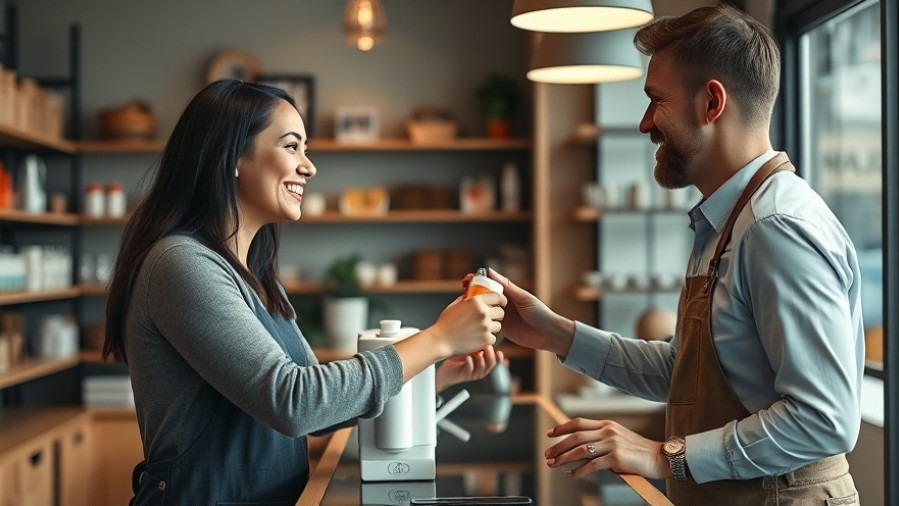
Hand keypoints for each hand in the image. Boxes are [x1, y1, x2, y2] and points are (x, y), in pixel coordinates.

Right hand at [428, 292, 505, 356]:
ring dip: (492, 328)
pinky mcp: (486, 339)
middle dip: (496, 315)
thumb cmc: (445, 323)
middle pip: (501, 312)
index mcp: (476, 301)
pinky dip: (487, 339)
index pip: (497, 297)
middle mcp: (483, 312)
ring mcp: (485, 326)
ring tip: (480, 330)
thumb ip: (467, 298)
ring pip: (498, 326)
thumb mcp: (455, 305)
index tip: (500, 303)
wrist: (441, 340)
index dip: (500, 300)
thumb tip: (473, 294)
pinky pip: (493, 338)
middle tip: (489, 319)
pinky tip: (478, 338)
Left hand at [435, 346, 504, 392]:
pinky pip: (469, 369)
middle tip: (487, 346)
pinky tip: (468, 357)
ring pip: (482, 367)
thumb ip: (478, 344)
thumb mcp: (470, 349)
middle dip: (490, 355)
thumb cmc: (459, 357)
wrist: (447, 369)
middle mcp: (480, 369)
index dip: (499, 358)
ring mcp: (473, 373)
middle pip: (491, 364)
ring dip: (481, 359)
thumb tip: (484, 331)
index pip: (496, 361)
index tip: (499, 351)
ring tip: (478, 352)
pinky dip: (470, 363)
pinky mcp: (464, 374)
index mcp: (484, 363)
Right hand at [463, 268, 573, 356]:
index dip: (477, 281)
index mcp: (508, 294)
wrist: (548, 334)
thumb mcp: (523, 298)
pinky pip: (487, 326)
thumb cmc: (539, 313)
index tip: (466, 280)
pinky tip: (469, 323)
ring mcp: (501, 318)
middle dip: (471, 295)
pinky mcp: (501, 331)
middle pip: (483, 298)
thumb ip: (507, 286)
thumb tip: (490, 271)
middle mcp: (503, 305)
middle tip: (460, 294)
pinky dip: (479, 324)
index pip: (489, 285)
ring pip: (483, 312)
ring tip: (461, 309)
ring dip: (473, 310)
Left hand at [544, 418, 669, 479]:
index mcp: (607, 424)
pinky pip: (592, 464)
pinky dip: (579, 470)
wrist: (659, 457)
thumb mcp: (618, 437)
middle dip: (558, 446)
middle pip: (576, 436)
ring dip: (564, 458)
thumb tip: (579, 446)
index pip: (579, 422)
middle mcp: (608, 431)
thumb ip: (601, 438)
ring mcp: (612, 443)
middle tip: (548, 454)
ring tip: (554, 465)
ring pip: (581, 449)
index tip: (550, 434)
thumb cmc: (638, 450)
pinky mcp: (617, 457)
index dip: (562, 428)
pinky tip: (571, 474)